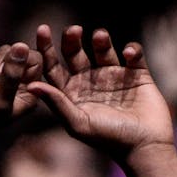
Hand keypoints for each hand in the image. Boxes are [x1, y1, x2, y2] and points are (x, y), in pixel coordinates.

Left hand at [29, 25, 174, 160]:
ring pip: (103, 48)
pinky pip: (133, 53)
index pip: (54, 67)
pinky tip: (128, 55)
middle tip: (74, 30)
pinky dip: (131, 49)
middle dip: (72, 39)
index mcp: (73, 93)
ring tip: (100, 37)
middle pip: (76, 53)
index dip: (46, 49)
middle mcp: (91, 81)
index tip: (42, 30)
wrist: (144, 146)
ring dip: (101, 40)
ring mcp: (114, 76)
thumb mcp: (78, 123)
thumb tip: (32, 85)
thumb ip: (56, 103)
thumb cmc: (108, 139)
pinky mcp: (137, 74)